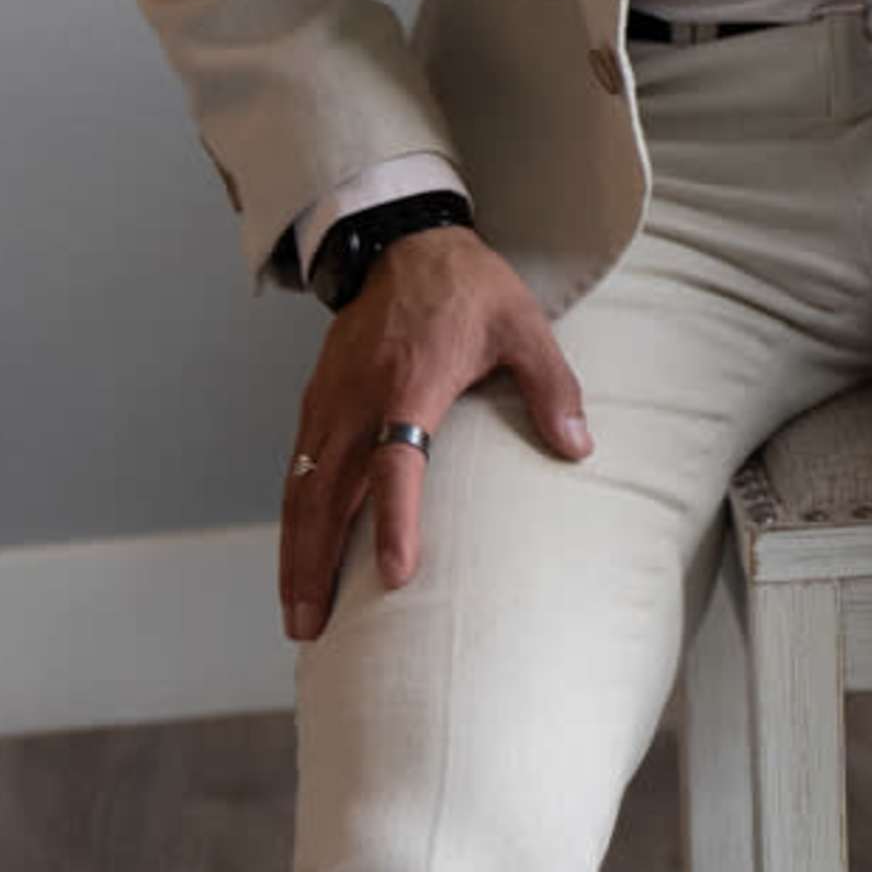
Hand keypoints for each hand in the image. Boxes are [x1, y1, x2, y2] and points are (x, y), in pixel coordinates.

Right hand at [279, 226, 590, 639]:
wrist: (404, 242)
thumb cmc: (471, 290)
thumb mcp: (524, 326)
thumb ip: (553, 388)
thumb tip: (578, 448)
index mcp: (411, 383)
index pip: (397, 462)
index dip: (395, 520)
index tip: (395, 575)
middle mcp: (358, 398)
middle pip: (326, 493)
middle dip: (315, 565)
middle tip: (311, 629)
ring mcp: (329, 402)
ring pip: (301, 489)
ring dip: (294, 554)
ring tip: (297, 616)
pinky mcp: (316, 402)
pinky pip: (297, 470)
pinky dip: (292, 521)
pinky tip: (296, 560)